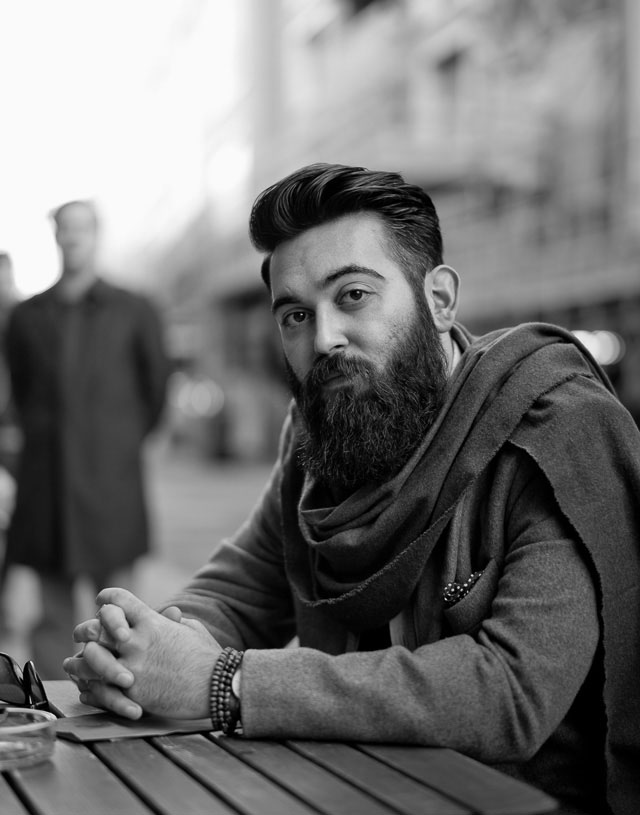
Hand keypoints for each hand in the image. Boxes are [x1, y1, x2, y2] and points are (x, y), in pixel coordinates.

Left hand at [64, 588, 220, 719]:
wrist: (217, 686)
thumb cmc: (207, 655)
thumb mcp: (191, 628)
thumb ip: (172, 621)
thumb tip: (168, 616)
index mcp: (150, 621)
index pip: (117, 599)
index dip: (107, 597)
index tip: (101, 600)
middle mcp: (136, 641)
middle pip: (94, 628)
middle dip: (85, 631)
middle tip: (82, 635)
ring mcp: (132, 667)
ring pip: (89, 660)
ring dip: (79, 662)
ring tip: (73, 664)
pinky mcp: (132, 693)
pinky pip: (99, 690)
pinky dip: (89, 690)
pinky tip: (86, 689)